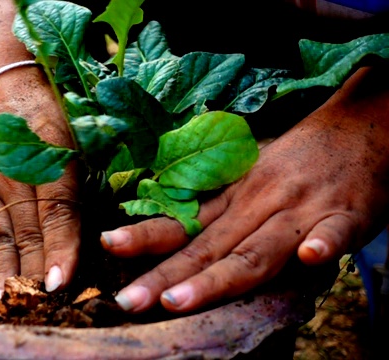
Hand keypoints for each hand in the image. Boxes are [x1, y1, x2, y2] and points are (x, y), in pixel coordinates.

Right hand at [0, 65, 80, 311]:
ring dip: (0, 277)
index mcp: (49, 164)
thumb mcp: (77, 132)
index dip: (59, 249)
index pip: (57, 214)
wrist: (0, 85)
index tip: (59, 283)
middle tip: (34, 311)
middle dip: (31, 276)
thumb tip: (108, 214)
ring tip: (0, 309)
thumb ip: (88, 172)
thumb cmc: (50, 108)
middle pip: (27, 236)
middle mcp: (17, 182)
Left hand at [101, 66, 388, 312]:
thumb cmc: (295, 160)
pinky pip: (333, 232)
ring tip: (177, 301)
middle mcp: (257, 204)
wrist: (359, 129)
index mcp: (233, 196)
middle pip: (207, 246)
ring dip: (217, 277)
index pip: (182, 221)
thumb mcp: (246, 174)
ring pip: (255, 251)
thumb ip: (215, 204)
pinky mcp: (344, 216)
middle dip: (164, 276)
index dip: (144, 235)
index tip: (107, 245)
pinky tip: (308, 257)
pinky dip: (322, 243)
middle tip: (126, 300)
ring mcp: (299, 211)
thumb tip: (172, 228)